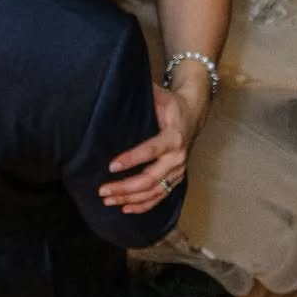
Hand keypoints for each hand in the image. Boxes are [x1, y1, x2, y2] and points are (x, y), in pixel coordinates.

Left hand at [100, 83, 202, 214]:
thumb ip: (143, 95)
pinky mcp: (176, 179)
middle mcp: (178, 158)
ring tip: (108, 200)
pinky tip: (125, 208)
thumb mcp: (159, 95)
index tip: (111, 165)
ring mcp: (178, 172)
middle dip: (125, 187)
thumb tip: (117, 88)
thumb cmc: (171, 104)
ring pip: (153, 192)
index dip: (131, 159)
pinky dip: (143, 206)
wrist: (193, 114)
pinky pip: (159, 197)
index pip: (150, 151)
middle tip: (102, 190)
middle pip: (150, 179)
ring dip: (129, 199)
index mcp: (173, 137)